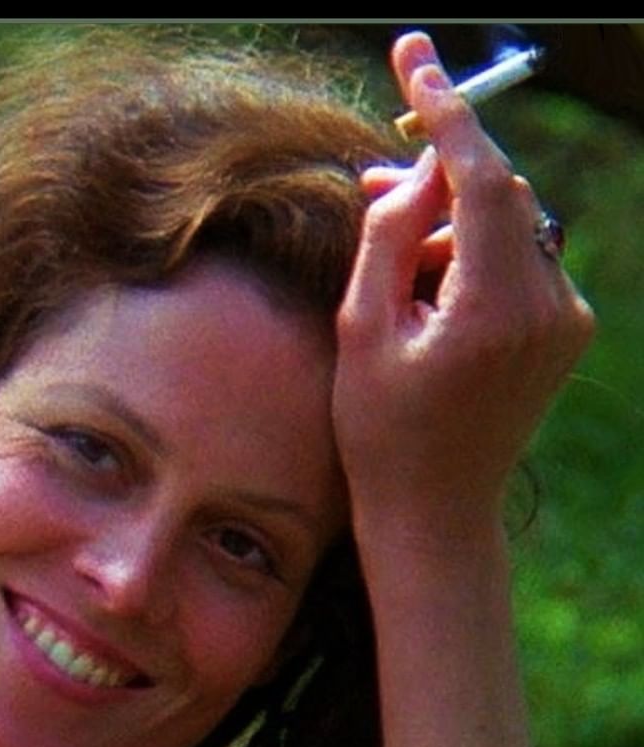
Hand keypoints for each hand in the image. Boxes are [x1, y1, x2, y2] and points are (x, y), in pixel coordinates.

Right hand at [333, 33, 594, 542]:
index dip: (444, 111)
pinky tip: (431, 298)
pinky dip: (474, 256)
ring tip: (395, 279)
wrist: (437, 509)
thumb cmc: (383, 432)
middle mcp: (547, 306)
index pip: (480, 176)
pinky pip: (520, 260)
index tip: (414, 56)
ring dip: (450, 227)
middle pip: (498, 194)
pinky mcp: (564, 330)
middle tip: (373, 191)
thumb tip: (411, 175)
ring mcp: (564, 319)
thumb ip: (387, 240)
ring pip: (507, 225)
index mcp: (493, 308)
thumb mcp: (362, 333)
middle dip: (436, 182)